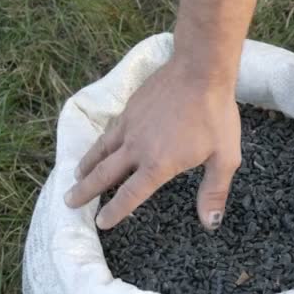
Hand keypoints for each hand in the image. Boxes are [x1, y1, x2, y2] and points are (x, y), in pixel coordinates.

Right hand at [64, 59, 241, 229]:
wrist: (200, 71)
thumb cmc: (216, 115)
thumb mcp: (224, 158)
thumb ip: (214, 191)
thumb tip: (209, 222)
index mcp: (158, 165)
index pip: (129, 195)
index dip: (114, 211)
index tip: (101, 223)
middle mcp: (137, 148)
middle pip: (104, 175)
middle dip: (85, 192)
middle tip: (69, 202)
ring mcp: (130, 126)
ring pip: (100, 151)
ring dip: (86, 167)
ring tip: (75, 177)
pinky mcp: (130, 108)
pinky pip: (108, 132)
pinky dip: (98, 143)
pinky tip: (98, 146)